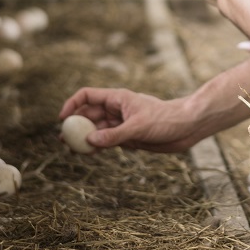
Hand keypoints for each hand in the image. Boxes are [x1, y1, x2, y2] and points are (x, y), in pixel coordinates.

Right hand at [58, 87, 198, 153]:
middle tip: (63, 140)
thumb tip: (90, 142)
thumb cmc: (165, 120)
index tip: (62, 119)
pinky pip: (107, 141)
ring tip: (72, 150)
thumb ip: (114, 135)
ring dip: (84, 138)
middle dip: (75, 125)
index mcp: (117, 98)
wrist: (187, 128)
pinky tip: (90, 153)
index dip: (72, 105)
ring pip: (97, 130)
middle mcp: (117, 110)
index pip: (87, 96)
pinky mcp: (128, 137)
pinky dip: (97, 146)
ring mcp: (121, 123)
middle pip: (89, 114)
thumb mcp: (138, 127)